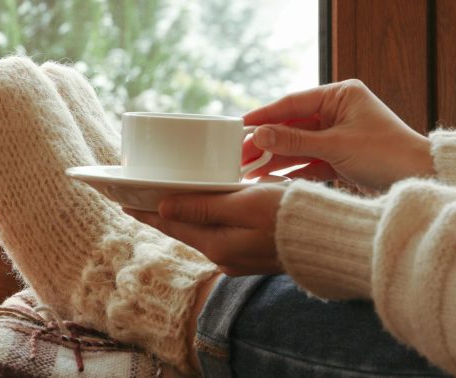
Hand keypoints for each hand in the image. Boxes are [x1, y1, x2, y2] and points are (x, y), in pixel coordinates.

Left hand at [126, 183, 287, 276]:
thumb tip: (163, 208)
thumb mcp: (243, 204)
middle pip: (183, 229)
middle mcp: (224, 256)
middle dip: (160, 213)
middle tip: (136, 198)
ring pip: (201, 232)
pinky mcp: (254, 253)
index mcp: (217, 245)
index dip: (145, 210)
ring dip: (182, 216)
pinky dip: (205, 220)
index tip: (121, 200)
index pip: (170, 223)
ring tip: (163, 202)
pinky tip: (203, 210)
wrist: (334, 240)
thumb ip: (203, 207)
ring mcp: (240, 257)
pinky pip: (220, 234)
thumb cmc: (289, 215)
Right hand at [243, 79, 432, 190]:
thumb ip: (294, 141)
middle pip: (292, 125)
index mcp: (341, 95)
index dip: (265, 115)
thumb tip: (258, 136)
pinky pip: (309, 161)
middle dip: (267, 141)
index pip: (293, 102)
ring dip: (275, 157)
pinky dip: (291, 170)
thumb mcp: (335, 146)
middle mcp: (339, 112)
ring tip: (248, 168)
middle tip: (239, 153)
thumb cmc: (389, 154)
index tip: (240, 125)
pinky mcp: (341, 158)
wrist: (423, 181)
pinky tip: (269, 177)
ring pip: (298, 145)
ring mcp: (339, 136)